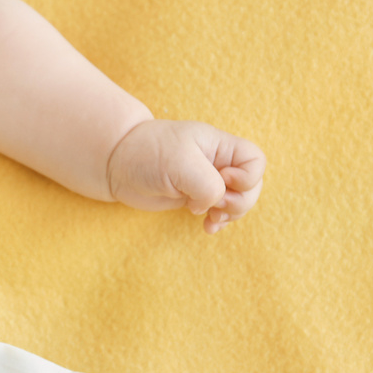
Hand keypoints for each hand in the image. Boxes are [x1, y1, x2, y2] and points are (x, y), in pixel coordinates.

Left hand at [106, 120, 265, 233]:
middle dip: (238, 202)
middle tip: (213, 205)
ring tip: (210, 218)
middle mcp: (217, 161)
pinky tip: (207, 227)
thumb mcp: (180, 163)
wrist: (116, 163)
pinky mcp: (195, 196)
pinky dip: (218, 222)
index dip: (245, 178)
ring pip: (239, 202)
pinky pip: (220, 212)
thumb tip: (214, 205)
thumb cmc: (146, 153)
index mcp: (219, 145)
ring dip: (229, 215)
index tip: (221, 179)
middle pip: (252, 186)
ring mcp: (207, 180)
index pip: (256, 161)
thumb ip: (207, 184)